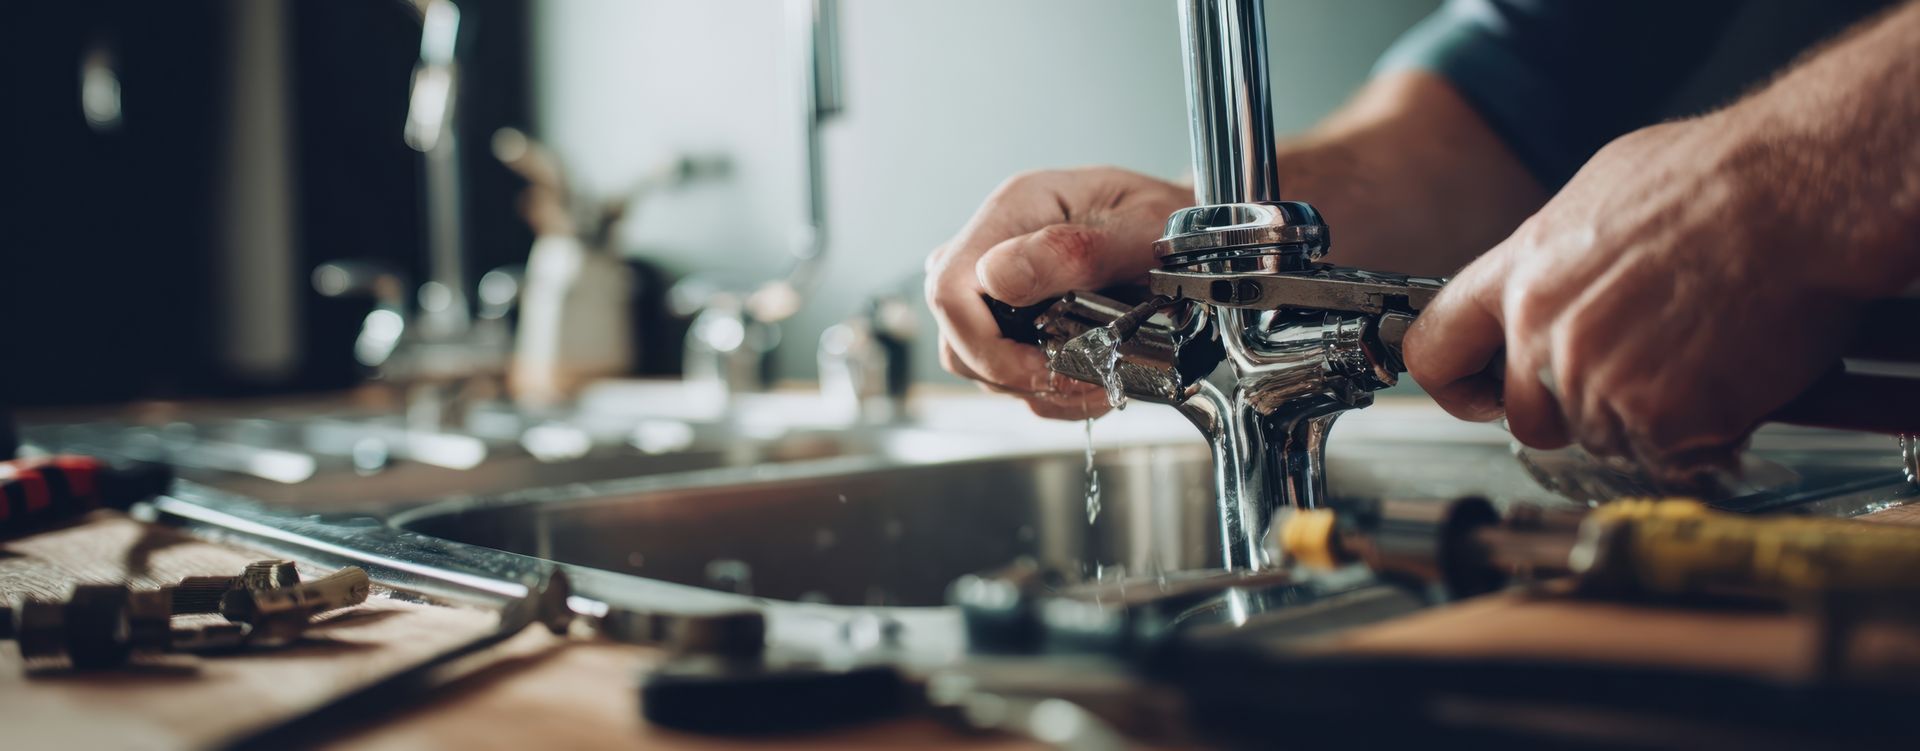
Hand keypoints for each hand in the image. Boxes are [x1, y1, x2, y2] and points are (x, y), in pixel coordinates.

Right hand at [925, 167, 1190, 418]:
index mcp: (1019, 208)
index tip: (1044, 367)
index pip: (949, 288)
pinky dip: (1052, 394)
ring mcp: (1007, 288)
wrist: (1198, 240)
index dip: (985, 344)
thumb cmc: (1176, 224)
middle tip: (1082, 380)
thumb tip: (997, 276)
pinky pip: (1011, 377)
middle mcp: (1001, 246)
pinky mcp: (1022, 322)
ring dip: (1037, 388)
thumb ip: (1073, 250)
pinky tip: (1096, 380)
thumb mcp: (1142, 228)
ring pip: (979, 363)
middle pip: (957, 335)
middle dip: (1014, 374)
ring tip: (1100, 382)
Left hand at [1405, 111, 1912, 469]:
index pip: (1434, 350)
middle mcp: (1545, 331)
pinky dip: (1698, 435)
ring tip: (1694, 355)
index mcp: (1521, 272)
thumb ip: (1555, 259)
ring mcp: (1597, 379)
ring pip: (1600, 439)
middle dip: (1570, 413)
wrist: (1800, 194)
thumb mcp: (1600, 194)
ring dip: (1644, 418)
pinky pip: (1664, 455)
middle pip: (1525, 418)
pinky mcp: (1658, 418)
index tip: (1481, 392)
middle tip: (1629, 376)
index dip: (1456, 384)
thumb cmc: (1719, 178)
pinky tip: (1726, 378)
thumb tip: (1544, 283)